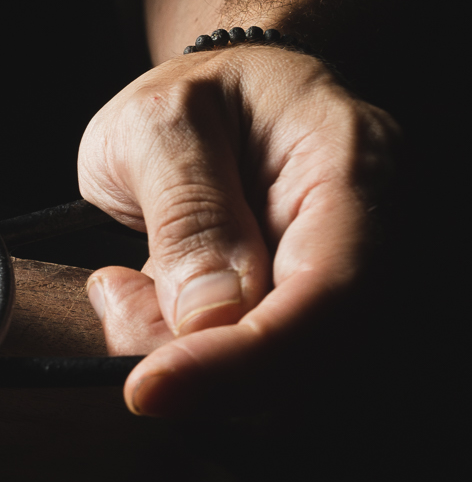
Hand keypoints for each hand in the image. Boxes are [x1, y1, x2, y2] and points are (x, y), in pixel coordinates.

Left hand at [76, 45, 396, 416]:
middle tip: (114, 294)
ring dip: (176, 358)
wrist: (229, 94)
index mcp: (352, 174)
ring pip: (271, 386)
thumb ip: (186, 211)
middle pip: (304, 360)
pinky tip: (142, 297)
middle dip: (192, 364)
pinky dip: (179, 359)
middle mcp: (367, 245)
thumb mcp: (162, 122)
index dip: (239, 357)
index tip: (149, 386)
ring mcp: (336, 293)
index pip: (326, 295)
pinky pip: (246, 378)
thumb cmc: (200, 97)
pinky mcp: (298, 325)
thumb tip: (209, 317)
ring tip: (122, 283)